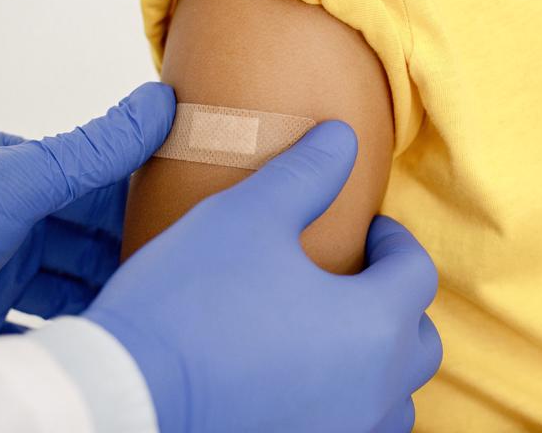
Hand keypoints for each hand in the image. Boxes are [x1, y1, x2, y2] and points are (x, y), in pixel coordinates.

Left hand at [0, 82, 174, 332]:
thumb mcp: (14, 184)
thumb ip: (91, 150)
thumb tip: (158, 102)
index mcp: (12, 175)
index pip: (94, 178)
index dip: (140, 191)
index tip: (186, 207)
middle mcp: (4, 223)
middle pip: (86, 234)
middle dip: (127, 248)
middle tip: (172, 265)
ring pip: (68, 281)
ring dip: (103, 292)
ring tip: (143, 303)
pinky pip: (42, 323)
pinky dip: (72, 328)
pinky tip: (98, 333)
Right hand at [84, 119, 442, 432]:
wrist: (123, 399)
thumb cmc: (190, 303)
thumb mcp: (250, 215)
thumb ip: (307, 172)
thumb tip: (343, 137)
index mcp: (372, 326)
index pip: (417, 272)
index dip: (396, 239)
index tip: (367, 228)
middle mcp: (372, 392)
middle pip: (419, 339)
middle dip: (397, 298)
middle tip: (354, 273)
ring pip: (393, 396)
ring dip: (380, 357)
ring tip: (332, 326)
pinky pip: (356, 428)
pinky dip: (349, 398)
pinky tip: (303, 375)